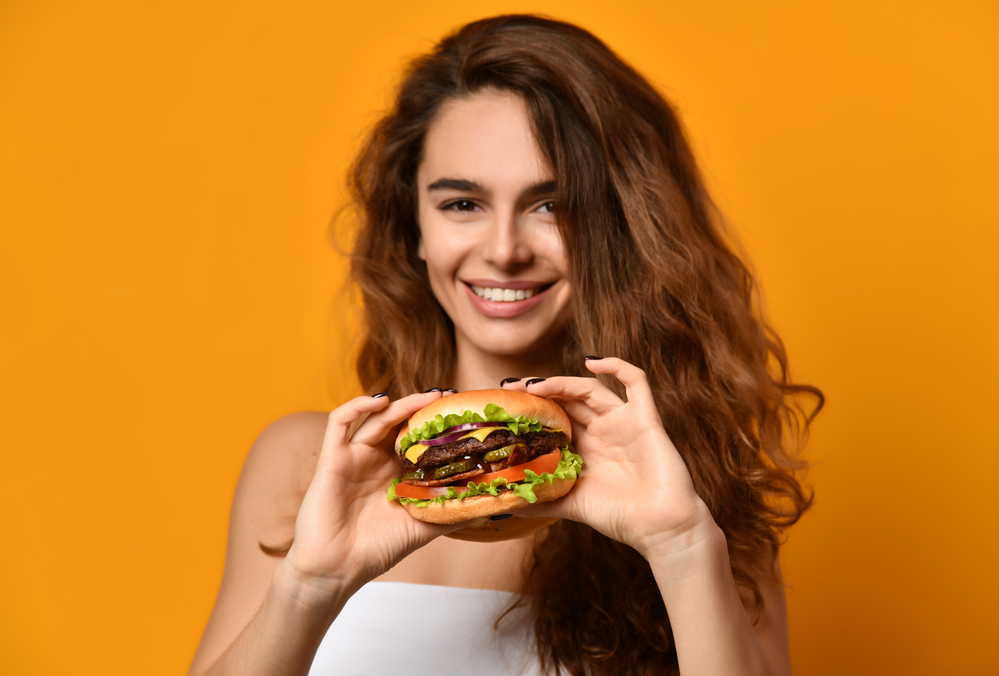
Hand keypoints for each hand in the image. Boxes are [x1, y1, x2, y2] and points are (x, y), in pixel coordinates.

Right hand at [280, 390, 456, 603]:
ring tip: (428, 396)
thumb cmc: (375, 551)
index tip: (461, 415)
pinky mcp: (332, 458)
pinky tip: (381, 400)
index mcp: (394, 473)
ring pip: (377, 418)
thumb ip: (448, 513)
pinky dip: (357, 405)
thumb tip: (487, 505)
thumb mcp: (421, 528)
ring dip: (401, 404)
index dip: (435, 425)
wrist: (336, 571)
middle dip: (422, 408)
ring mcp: (353, 457)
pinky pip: (338, 422)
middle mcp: (375, 460)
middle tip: (448, 398)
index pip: (416, 439)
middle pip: (399, 422)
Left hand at [502, 358, 716, 558]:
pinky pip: (636, 382)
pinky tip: (592, 363)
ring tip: (536, 385)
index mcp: (585, 448)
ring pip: (590, 389)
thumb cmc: (620, 518)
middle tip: (511, 389)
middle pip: (567, 399)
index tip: (504, 404)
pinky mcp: (645, 418)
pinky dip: (617, 366)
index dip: (532, 408)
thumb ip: (542, 500)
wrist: (661, 529)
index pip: (554, 417)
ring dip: (562, 382)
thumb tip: (504, 504)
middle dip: (539, 391)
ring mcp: (623, 422)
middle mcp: (602, 430)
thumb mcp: (571, 506)